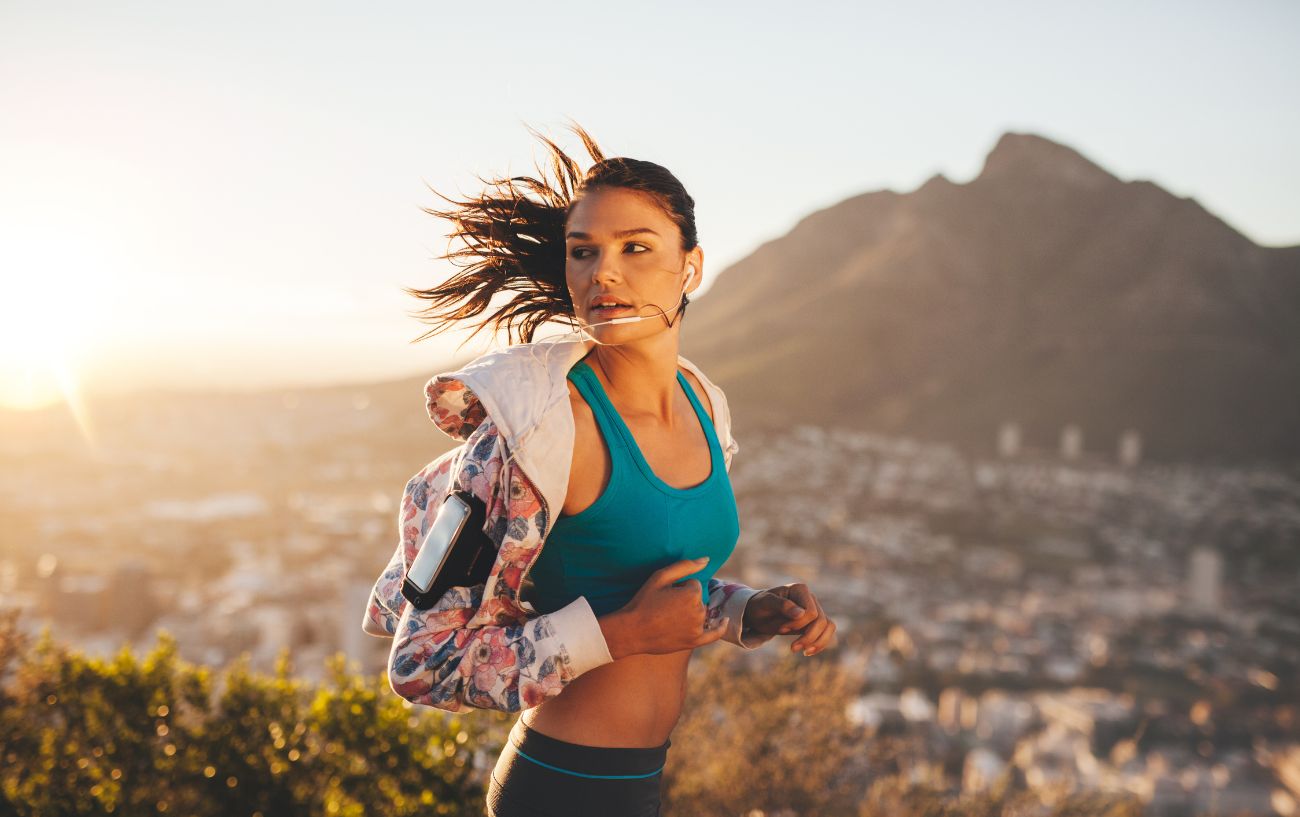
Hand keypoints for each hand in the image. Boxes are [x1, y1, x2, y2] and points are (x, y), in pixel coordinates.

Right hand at [612, 557, 728, 657]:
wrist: (632, 631)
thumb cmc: (644, 601)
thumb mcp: (660, 577)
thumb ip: (685, 565)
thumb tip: (707, 559)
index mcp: (692, 594)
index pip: (693, 585)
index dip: (678, 588)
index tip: (665, 595)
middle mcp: (699, 611)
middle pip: (698, 599)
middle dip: (685, 600)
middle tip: (664, 607)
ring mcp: (698, 628)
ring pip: (701, 613)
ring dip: (691, 612)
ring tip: (669, 617)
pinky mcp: (694, 641)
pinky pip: (713, 634)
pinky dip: (720, 628)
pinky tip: (725, 622)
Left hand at [744, 583, 835, 656]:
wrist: (758, 613)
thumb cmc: (760, 605)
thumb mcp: (765, 604)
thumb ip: (782, 605)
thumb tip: (801, 613)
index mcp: (800, 589)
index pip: (810, 612)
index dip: (798, 624)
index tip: (781, 629)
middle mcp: (810, 598)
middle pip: (822, 620)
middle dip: (808, 636)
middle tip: (792, 648)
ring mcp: (815, 609)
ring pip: (828, 626)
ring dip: (818, 642)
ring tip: (804, 653)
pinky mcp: (815, 622)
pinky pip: (827, 632)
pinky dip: (820, 644)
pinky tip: (808, 652)